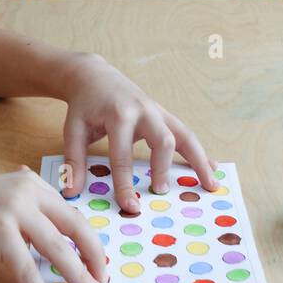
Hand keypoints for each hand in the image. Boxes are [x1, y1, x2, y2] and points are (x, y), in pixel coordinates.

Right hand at [0, 167, 108, 282]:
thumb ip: (19, 191)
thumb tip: (36, 179)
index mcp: (29, 183)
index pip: (71, 214)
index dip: (89, 241)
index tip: (98, 262)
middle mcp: (25, 191)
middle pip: (74, 228)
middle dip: (93, 258)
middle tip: (103, 282)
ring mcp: (12, 211)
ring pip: (58, 250)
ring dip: (78, 277)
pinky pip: (28, 270)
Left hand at [58, 53, 218, 211]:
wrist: (94, 76)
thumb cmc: (84, 106)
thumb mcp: (74, 130)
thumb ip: (74, 161)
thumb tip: (70, 193)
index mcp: (118, 115)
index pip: (123, 155)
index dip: (126, 183)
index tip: (130, 207)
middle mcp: (143, 110)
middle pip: (163, 140)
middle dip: (163, 168)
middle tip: (160, 193)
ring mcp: (157, 111)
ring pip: (184, 134)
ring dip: (199, 160)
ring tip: (211, 184)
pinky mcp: (163, 114)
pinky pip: (185, 133)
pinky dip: (199, 151)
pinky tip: (212, 168)